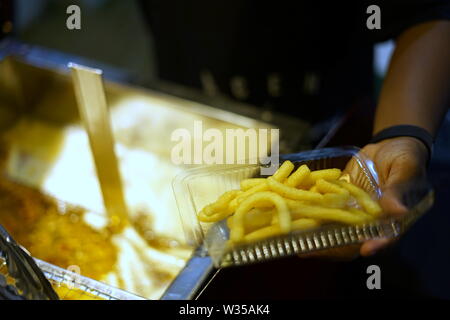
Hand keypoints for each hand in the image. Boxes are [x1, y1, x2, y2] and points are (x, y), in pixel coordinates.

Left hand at [300, 137, 427, 260]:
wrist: (388, 145)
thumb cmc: (405, 157)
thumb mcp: (404, 169)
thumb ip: (397, 190)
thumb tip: (398, 211)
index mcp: (390, 219)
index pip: (383, 238)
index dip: (374, 245)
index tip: (365, 249)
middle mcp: (368, 221)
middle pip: (350, 241)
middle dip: (329, 247)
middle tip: (308, 250)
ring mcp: (351, 213)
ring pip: (333, 229)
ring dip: (314, 234)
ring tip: (293, 238)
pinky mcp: (338, 201)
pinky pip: (323, 210)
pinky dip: (308, 212)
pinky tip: (290, 212)